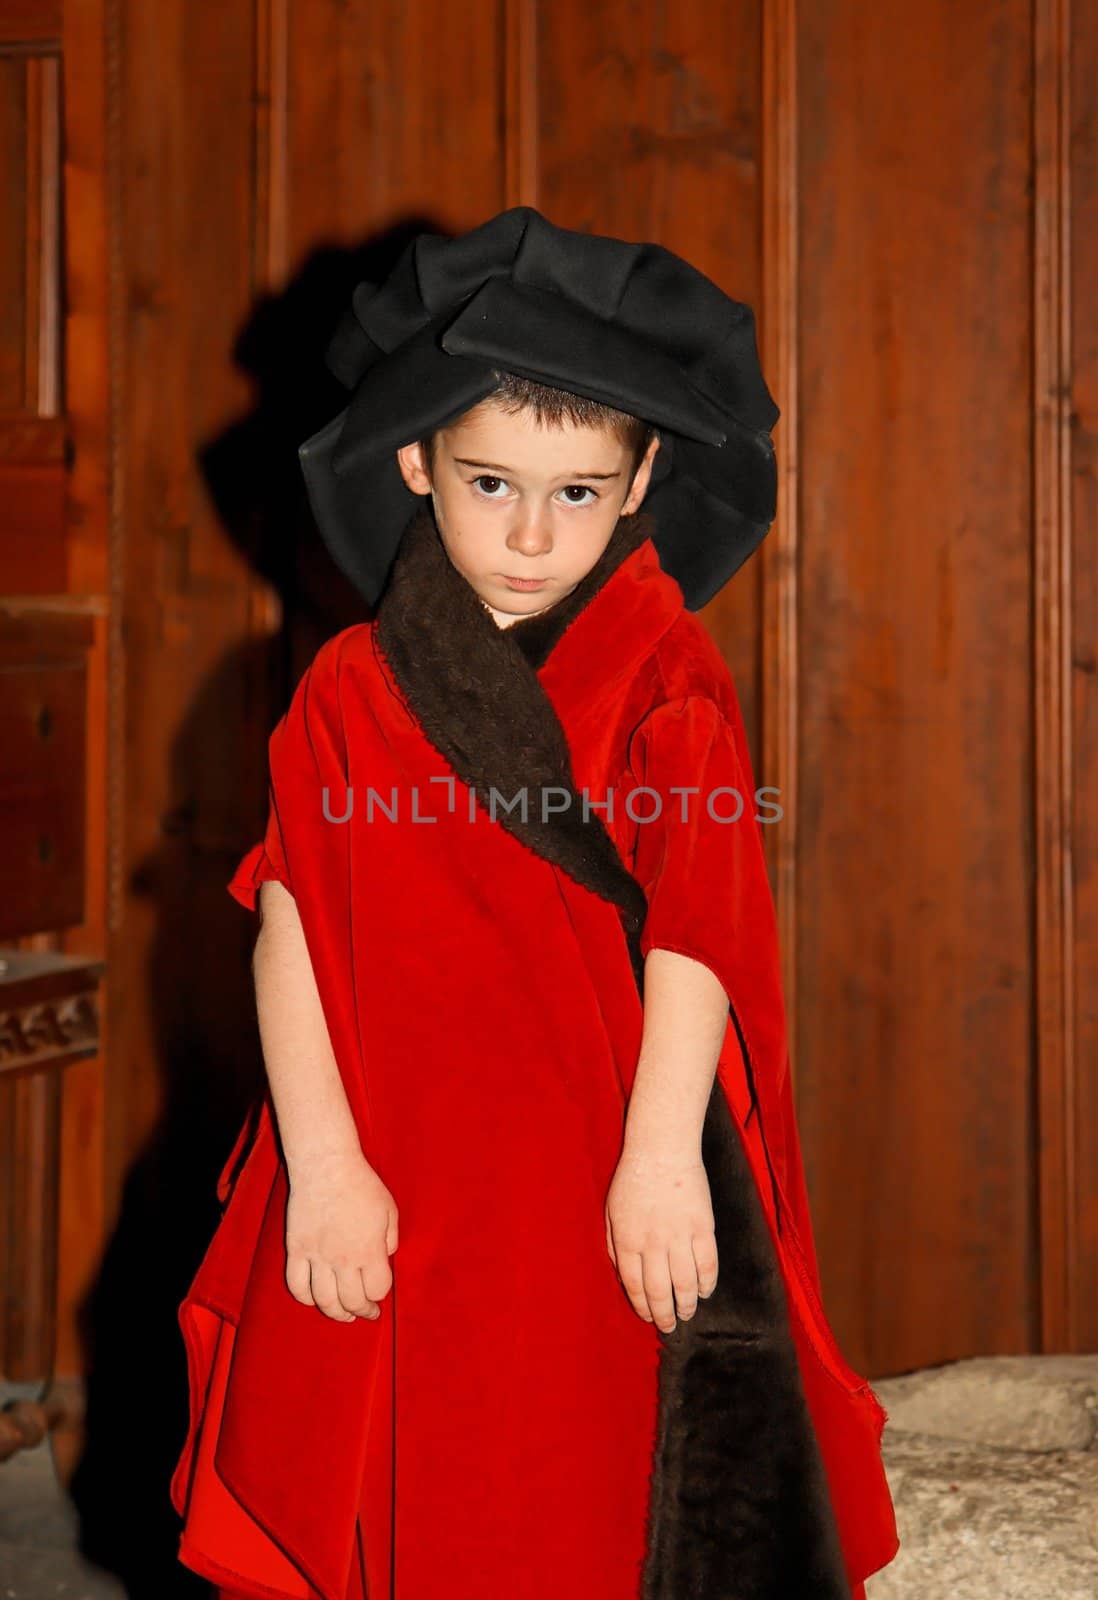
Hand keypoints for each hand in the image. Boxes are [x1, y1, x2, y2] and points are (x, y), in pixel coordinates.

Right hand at [285, 1150, 397, 1322]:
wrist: (326, 1165)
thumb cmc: (361, 1184)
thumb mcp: (389, 1209)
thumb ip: (391, 1239)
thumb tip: (386, 1258)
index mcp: (369, 1249)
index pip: (377, 1289)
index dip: (380, 1295)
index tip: (379, 1294)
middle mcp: (343, 1258)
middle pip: (352, 1301)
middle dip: (362, 1312)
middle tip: (366, 1313)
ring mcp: (317, 1256)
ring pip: (324, 1300)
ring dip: (335, 1312)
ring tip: (343, 1314)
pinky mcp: (296, 1249)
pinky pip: (296, 1285)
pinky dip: (305, 1298)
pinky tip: (315, 1299)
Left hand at [605, 1144, 716, 1332]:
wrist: (662, 1150)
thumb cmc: (633, 1178)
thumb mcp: (611, 1211)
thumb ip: (613, 1244)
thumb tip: (622, 1275)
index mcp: (627, 1240)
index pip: (634, 1287)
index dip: (643, 1307)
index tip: (649, 1317)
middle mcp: (652, 1243)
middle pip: (660, 1291)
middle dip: (665, 1315)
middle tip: (670, 1326)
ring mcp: (679, 1236)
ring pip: (686, 1284)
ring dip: (687, 1305)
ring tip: (687, 1313)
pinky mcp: (703, 1227)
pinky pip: (707, 1264)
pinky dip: (707, 1283)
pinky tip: (704, 1291)